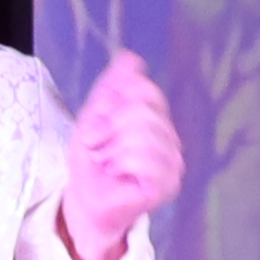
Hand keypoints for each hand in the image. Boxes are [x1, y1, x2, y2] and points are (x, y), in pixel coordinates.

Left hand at [59, 49, 182, 259]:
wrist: (86, 201)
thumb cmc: (92, 162)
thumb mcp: (94, 117)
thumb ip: (112, 88)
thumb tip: (130, 57)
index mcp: (155, 117)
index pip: (144, 90)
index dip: (114, 103)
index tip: (99, 125)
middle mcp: (170, 136)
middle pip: (142, 110)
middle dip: (110, 127)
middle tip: (100, 148)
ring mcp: (173, 161)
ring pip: (143, 134)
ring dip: (112, 149)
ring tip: (107, 162)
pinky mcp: (169, 183)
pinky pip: (146, 160)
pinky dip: (121, 164)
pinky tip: (117, 173)